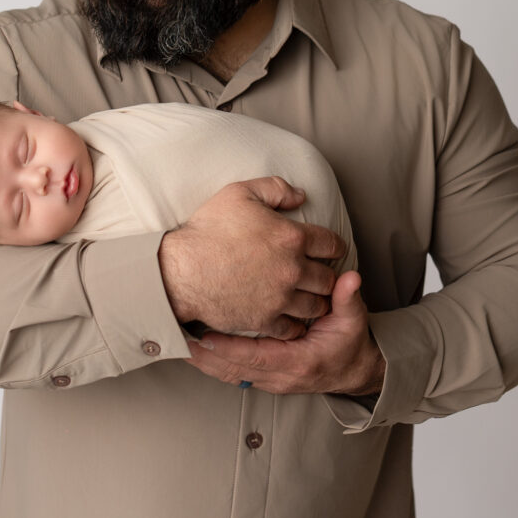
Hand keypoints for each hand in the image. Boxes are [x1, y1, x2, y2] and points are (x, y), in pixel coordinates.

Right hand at [159, 176, 345, 339]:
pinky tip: (292, 320)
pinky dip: (295, 325)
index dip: (335, 246)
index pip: (331, 243)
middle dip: (328, 276)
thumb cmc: (208, 230)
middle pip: (328, 278)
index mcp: (291, 237)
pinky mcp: (265, 319)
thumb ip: (275, 188)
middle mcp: (293, 269)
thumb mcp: (240, 193)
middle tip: (324, 276)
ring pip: (316, 306)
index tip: (334, 251)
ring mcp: (280, 297)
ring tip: (312, 299)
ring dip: (316, 302)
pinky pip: (292, 328)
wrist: (182, 270)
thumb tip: (300, 196)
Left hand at [185, 271, 385, 395]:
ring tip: (179, 347)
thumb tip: (350, 279)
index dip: (228, 349)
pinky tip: (196, 355)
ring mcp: (274, 381)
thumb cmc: (351, 343)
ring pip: (231, 375)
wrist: (357, 371)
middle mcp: (283, 376)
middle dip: (205, 359)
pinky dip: (214, 366)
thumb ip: (348, 299)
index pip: (257, 357)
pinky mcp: (267, 379)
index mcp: (301, 361)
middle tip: (178, 343)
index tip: (204, 338)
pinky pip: (235, 375)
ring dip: (205, 364)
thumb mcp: (353, 320)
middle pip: (235, 370)